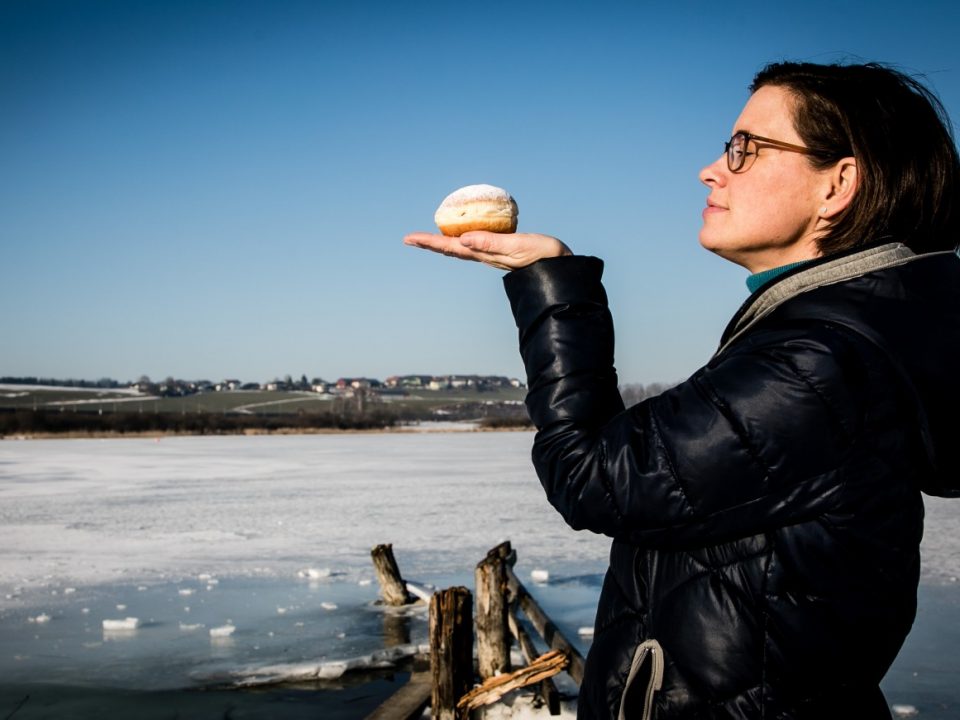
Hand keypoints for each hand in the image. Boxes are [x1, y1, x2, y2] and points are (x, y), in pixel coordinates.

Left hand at [403, 231, 571, 270]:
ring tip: (427, 238)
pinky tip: (463, 234)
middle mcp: (483, 255)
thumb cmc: (541, 256)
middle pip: (450, 248)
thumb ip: (491, 243)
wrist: (561, 268)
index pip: (450, 246)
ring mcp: (491, 254)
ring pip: (460, 247)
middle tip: (409, 238)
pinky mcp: (500, 250)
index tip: (409, 238)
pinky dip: (462, 238)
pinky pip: (474, 242)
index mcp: (484, 254)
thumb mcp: (516, 246)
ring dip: (442, 242)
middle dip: (429, 243)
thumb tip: (463, 241)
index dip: (429, 242)